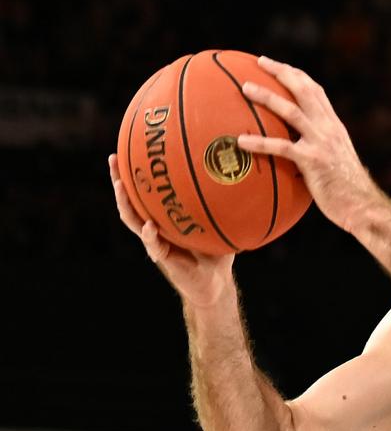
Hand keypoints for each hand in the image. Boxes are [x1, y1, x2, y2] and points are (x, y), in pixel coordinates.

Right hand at [109, 154, 234, 307]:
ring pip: (133, 220)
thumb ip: (223, 204)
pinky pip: (153, 245)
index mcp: (165, 216)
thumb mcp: (220, 222)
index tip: (128, 147)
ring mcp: (156, 242)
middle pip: (130, 200)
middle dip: (119, 179)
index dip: (135, 172)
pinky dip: (150, 235)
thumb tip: (236, 174)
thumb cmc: (218, 251)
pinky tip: (148, 226)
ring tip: (120, 186)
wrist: (216, 282)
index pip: (145, 191)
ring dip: (125, 203)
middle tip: (113, 159)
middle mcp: (156, 227)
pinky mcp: (163, 258)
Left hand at [236, 56, 386, 231]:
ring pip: (291, 111)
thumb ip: (321, 149)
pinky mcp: (312, 161)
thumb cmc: (348, 191)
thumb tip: (297, 150)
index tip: (278, 66)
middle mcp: (329, 129)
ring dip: (266, 96)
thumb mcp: (337, 161)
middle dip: (282, 72)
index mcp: (334, 126)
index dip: (296, 75)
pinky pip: (281, 147)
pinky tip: (241, 142)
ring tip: (245, 88)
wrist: (363, 206)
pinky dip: (259, 142)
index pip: (316, 91)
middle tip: (259, 62)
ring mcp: (321, 143)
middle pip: (304, 90)